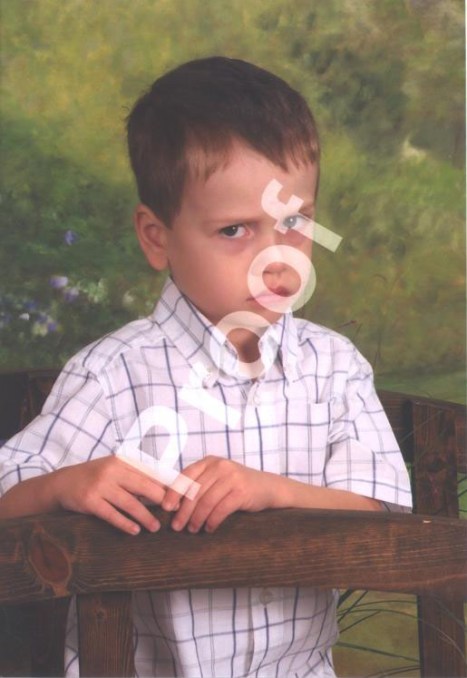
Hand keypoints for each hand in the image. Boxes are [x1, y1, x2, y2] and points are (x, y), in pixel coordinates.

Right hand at [51, 456, 165, 534]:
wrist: (62, 483)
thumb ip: (136, 477)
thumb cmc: (96, 477)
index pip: (149, 473)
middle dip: (161, 499)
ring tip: (156, 527)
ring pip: (129, 503)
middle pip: (143, 486)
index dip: (166, 485)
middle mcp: (112, 470)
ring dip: (145, 516)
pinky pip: (111, 514)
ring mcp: (100, 485)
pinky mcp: (89, 501)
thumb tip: (165, 490)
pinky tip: (135, 530)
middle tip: (173, 511)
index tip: (181, 496)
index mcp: (122, 461)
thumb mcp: (115, 470)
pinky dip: (124, 523)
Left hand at [162, 456, 281, 533]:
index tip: (165, 508)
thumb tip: (172, 504)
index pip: (186, 476)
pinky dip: (212, 522)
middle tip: (176, 527)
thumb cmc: (237, 486)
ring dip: (197, 519)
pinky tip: (209, 529)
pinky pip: (221, 509)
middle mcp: (220, 466)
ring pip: (206, 502)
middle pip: (195, 491)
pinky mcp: (242, 491)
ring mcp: (232, 477)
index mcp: (210, 461)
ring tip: (192, 529)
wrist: (268, 487)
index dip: (174, 492)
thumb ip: (199, 484)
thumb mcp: (217, 478)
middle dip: (183, 511)